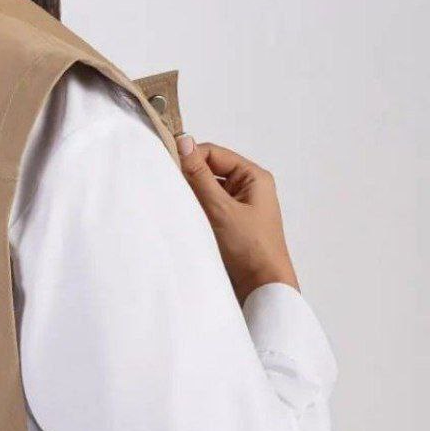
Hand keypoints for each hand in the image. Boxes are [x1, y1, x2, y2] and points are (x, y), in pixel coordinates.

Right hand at [175, 134, 299, 305]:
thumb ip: (200, 176)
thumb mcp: (221, 208)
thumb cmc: (250, 248)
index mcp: (253, 177)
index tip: (169, 167)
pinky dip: (197, 214)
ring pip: (207, 193)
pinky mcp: (231, 227)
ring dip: (193, 199)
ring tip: (181, 210)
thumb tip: (184, 142)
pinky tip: (188, 223)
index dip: (191, 158)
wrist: (262, 287)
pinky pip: (209, 211)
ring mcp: (239, 209)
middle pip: (210, 172)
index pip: (214, 154)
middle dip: (190, 180)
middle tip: (172, 191)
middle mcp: (248, 189)